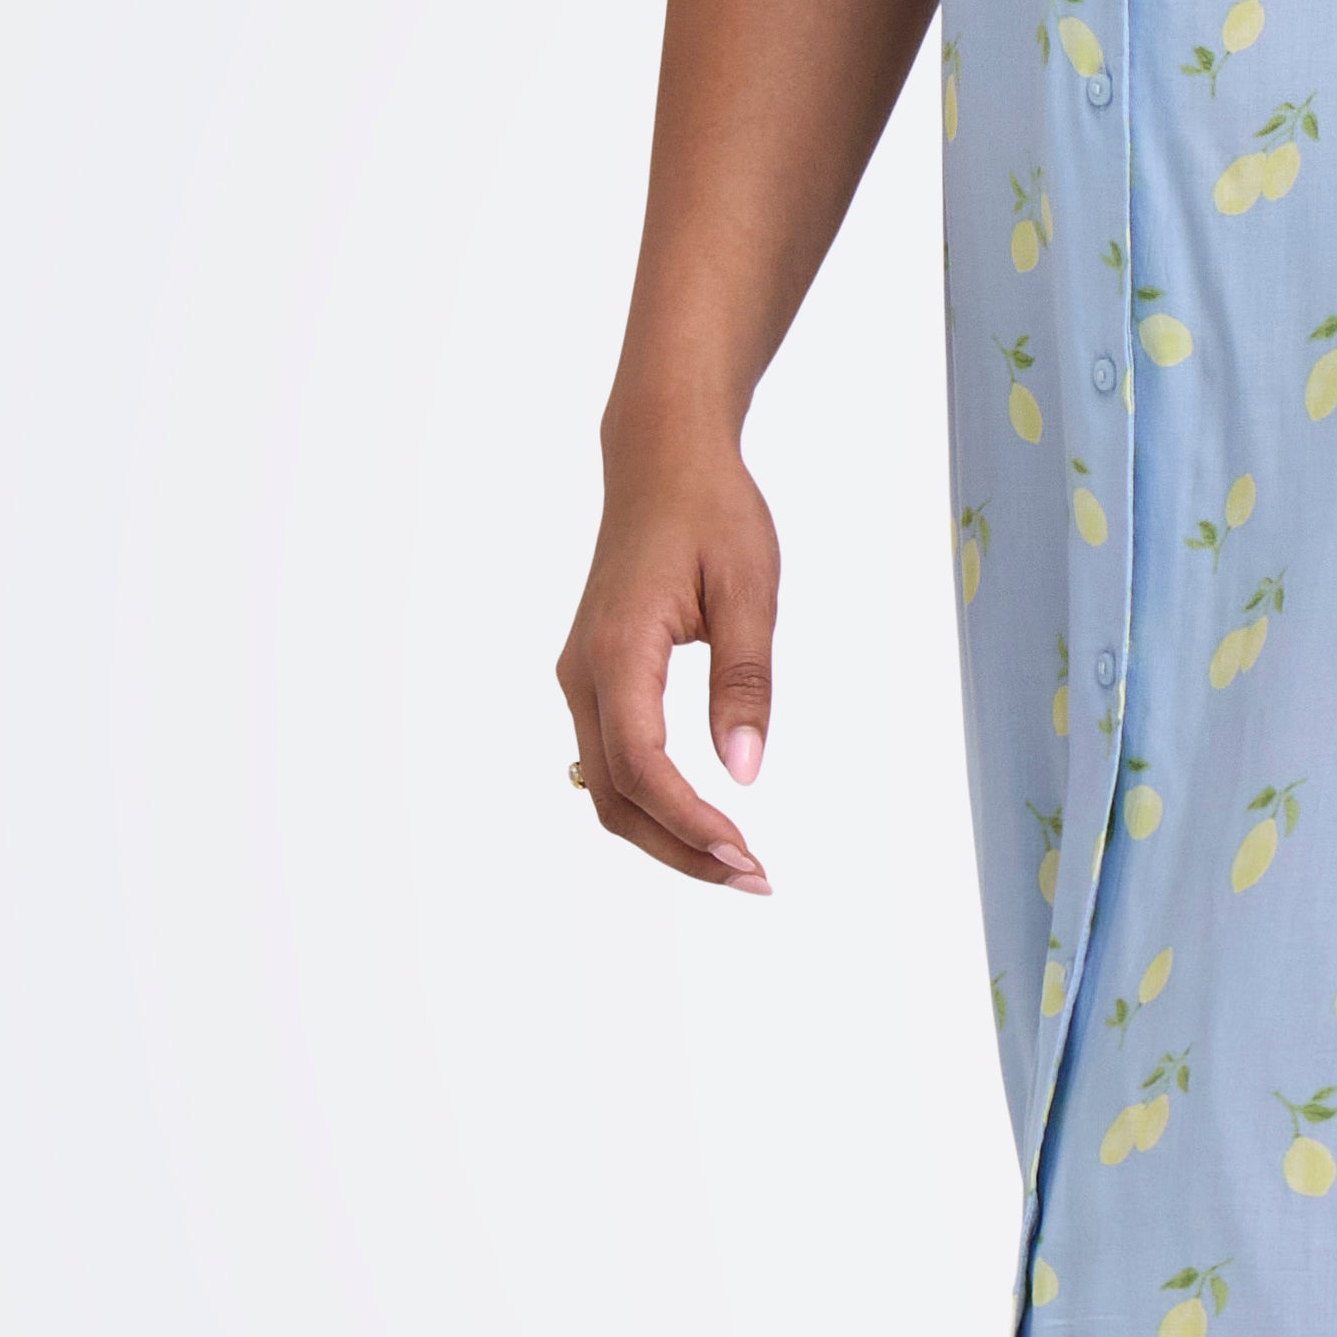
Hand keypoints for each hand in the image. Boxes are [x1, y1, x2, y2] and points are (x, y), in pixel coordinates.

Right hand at [559, 446, 778, 890]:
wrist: (661, 459)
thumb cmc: (710, 510)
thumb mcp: (747, 589)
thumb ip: (744, 682)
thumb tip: (744, 770)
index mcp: (618, 650)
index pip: (643, 767)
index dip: (690, 823)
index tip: (746, 856)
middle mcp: (585, 673)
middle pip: (614, 797)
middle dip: (680, 849)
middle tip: (754, 877)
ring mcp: (582, 677)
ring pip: (606, 786)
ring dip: (665, 833)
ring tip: (735, 860)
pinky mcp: (596, 676)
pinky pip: (611, 760)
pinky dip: (651, 802)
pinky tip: (700, 818)